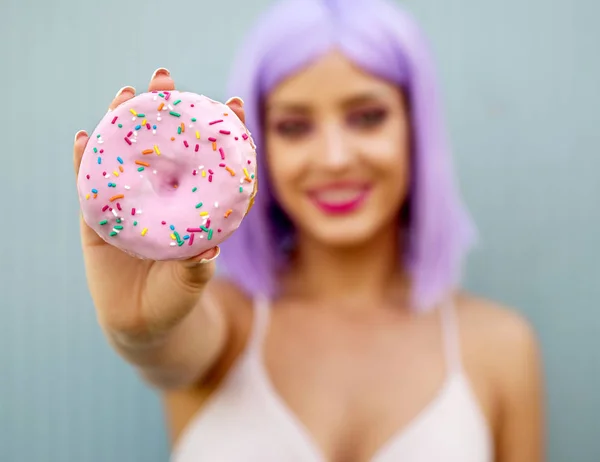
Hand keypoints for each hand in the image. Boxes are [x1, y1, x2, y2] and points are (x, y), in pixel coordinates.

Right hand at [73, 68, 245, 344]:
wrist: (143, 323)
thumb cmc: (176, 300)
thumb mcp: (190, 283)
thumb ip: (197, 267)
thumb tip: (209, 250)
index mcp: (189, 205)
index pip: (206, 161)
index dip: (219, 132)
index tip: (234, 102)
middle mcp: (160, 196)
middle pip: (161, 145)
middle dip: (163, 110)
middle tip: (165, 78)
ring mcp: (128, 203)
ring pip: (123, 156)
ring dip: (121, 124)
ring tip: (124, 95)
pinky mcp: (99, 218)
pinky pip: (89, 186)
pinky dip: (85, 163)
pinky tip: (83, 138)